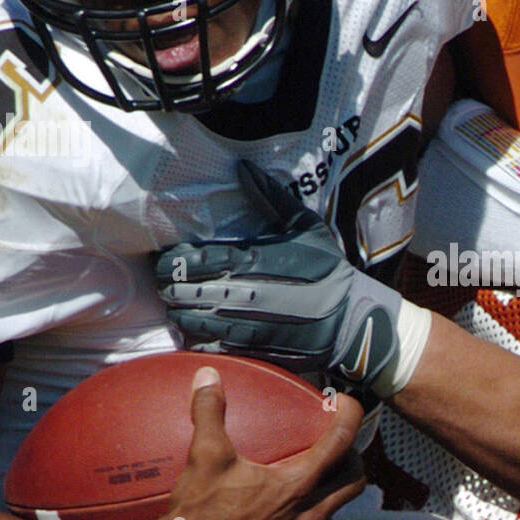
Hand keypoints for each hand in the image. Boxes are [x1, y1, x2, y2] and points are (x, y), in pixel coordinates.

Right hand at [140, 365, 365, 519]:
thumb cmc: (198, 511)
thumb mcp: (205, 456)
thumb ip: (210, 411)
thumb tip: (208, 376)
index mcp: (295, 485)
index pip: (340, 443)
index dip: (350, 417)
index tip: (345, 404)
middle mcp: (308, 517)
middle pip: (354, 483)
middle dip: (353, 461)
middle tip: (337, 448)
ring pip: (333, 515)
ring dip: (330, 496)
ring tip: (312, 483)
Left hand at [156, 160, 403, 387]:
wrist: (351, 320)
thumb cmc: (328, 271)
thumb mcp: (306, 226)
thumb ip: (272, 198)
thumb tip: (244, 168)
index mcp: (251, 261)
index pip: (193, 260)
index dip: (173, 261)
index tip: (168, 259)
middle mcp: (242, 294)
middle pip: (183, 291)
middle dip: (170, 286)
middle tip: (168, 282)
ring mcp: (244, 326)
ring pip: (189, 320)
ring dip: (179, 312)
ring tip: (179, 305)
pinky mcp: (249, 350)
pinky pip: (207, 346)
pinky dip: (195, 338)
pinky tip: (197, 330)